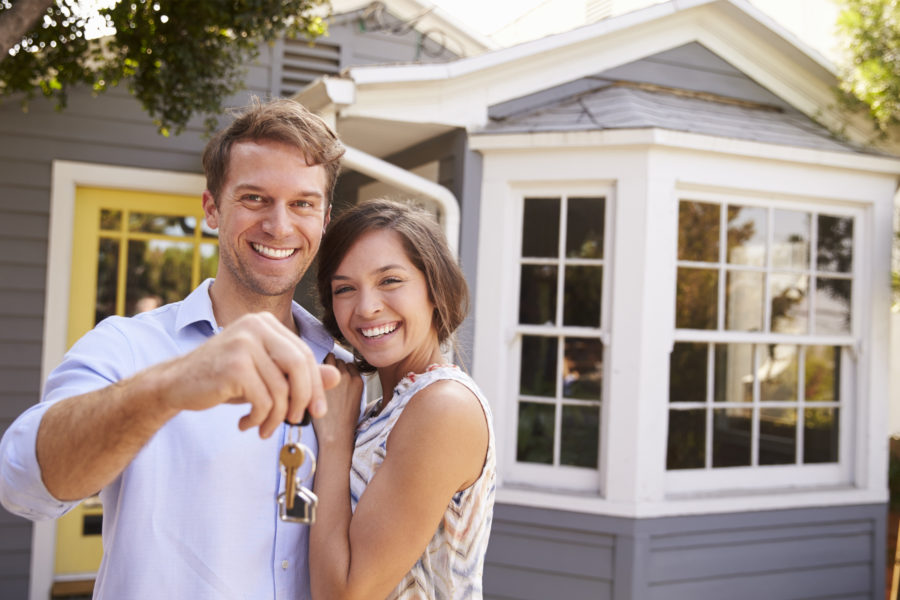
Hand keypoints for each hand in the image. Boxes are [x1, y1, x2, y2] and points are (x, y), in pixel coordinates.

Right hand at [156, 312, 339, 437]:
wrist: (175, 384)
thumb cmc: (224, 379)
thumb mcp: (265, 375)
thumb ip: (298, 374)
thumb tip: (336, 377)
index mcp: (266, 323)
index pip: (304, 354)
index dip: (315, 385)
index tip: (316, 411)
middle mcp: (255, 326)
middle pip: (299, 367)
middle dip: (304, 399)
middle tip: (297, 421)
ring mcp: (244, 343)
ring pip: (281, 388)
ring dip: (277, 417)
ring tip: (264, 428)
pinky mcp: (234, 365)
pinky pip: (264, 400)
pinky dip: (260, 419)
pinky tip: (246, 424)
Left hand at [313, 353, 363, 445]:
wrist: (335, 433)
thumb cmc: (343, 421)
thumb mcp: (355, 401)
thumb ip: (350, 385)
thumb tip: (339, 375)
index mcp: (359, 381)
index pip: (348, 365)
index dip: (340, 370)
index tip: (333, 378)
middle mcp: (349, 376)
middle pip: (338, 360)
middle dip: (331, 366)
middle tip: (323, 378)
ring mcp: (335, 377)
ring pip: (329, 359)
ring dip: (323, 365)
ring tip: (316, 377)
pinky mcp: (323, 379)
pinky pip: (319, 364)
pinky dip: (315, 368)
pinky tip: (311, 378)